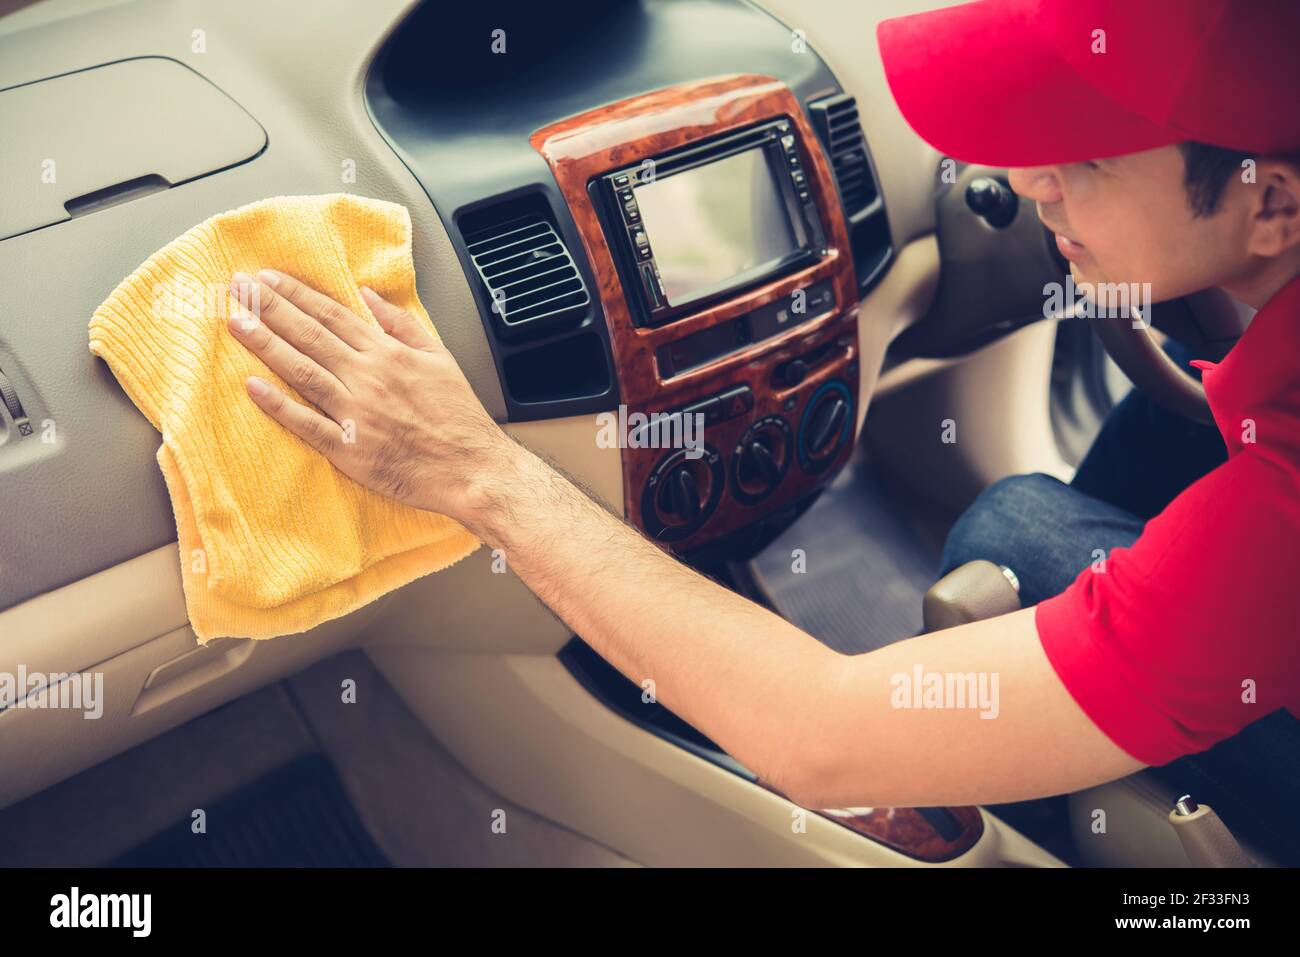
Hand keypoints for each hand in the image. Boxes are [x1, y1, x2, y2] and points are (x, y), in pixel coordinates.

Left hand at [226, 268, 514, 528]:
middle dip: (268, 308)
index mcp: (388, 353)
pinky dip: (277, 405)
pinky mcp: (349, 450)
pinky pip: (306, 423)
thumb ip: (401, 323)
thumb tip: (368, 294)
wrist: (472, 468)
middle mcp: (368, 377)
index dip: (295, 294)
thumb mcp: (439, 357)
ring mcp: (356, 413)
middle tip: (236, 288)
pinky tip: (251, 386)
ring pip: (301, 371)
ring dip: (264, 344)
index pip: (332, 315)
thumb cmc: (459, 417)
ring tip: (235, 322)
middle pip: (309, 335)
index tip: (266, 278)